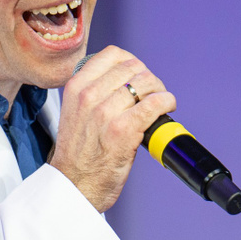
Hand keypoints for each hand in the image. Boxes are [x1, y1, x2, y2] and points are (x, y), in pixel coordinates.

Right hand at [46, 46, 174, 211]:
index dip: (133, 62)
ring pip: (146, 83)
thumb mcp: (74, 111)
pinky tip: (167, 108)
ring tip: (160, 102)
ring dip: (160, 91)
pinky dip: (166, 103)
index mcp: (76, 87)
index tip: (138, 75)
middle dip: (149, 78)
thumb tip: (124, 80)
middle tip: (152, 93)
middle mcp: (89, 96)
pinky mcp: (123, 131)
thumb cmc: (78, 153)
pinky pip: (154, 104)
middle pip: (133, 67)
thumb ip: (92, 92)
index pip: (113, 55)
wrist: (74, 185)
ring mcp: (106, 113)